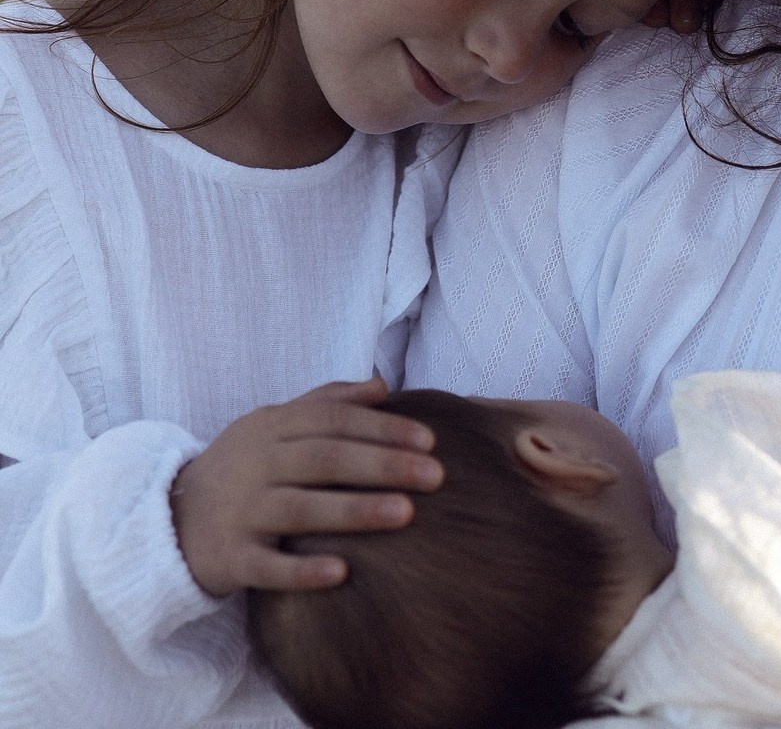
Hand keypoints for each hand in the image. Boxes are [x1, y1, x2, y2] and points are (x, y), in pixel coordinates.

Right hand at [170, 377, 440, 595]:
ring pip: (301, 508)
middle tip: (436, 476)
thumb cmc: (245, 466)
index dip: (382, 428)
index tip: (430, 441)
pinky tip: (343, 572)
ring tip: (407, 513)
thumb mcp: (276, 423)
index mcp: (272, 426)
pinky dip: (302, 571)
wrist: (169, 519)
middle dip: (383, 465)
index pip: (334, 421)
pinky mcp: (228, 558)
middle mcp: (256, 464)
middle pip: (325, 459)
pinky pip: (267, 566)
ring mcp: (240, 511)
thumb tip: (382, 385)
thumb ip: (328, 401)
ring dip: (356, 510)